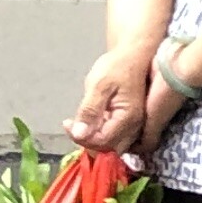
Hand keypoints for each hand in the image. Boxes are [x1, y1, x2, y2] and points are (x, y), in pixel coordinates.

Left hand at [67, 47, 157, 167]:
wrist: (133, 54)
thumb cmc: (117, 67)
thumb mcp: (99, 85)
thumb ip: (90, 111)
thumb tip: (79, 133)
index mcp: (127, 118)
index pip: (102, 141)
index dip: (81, 137)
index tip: (67, 123)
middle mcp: (134, 125)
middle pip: (108, 147)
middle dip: (87, 141)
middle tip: (73, 125)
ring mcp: (134, 124)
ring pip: (112, 144)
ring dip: (93, 138)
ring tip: (80, 124)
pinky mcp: (130, 120)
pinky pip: (114, 135)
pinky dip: (99, 132)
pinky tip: (90, 120)